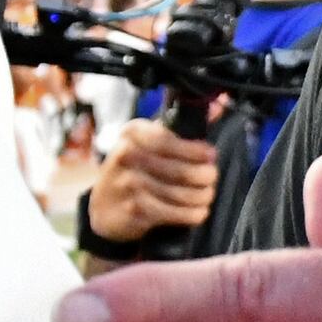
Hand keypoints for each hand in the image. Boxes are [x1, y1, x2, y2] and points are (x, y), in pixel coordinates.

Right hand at [87, 117, 220, 242]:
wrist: (104, 206)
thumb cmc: (133, 168)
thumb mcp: (147, 141)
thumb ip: (179, 127)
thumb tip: (217, 108)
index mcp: (133, 133)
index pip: (170, 141)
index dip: (195, 150)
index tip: (211, 155)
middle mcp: (128, 156)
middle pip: (180, 170)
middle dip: (205, 176)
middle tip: (211, 177)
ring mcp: (129, 185)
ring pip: (182, 194)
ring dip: (202, 196)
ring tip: (207, 195)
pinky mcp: (134, 210)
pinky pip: (174, 213)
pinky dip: (192, 214)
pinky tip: (199, 211)